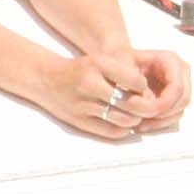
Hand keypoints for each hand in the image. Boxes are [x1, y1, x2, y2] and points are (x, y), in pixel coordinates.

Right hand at [33, 51, 161, 140]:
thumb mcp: (100, 61)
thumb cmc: (80, 70)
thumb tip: (147, 96)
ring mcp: (83, 104)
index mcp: (97, 64)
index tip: (143, 89)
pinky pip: (111, 131)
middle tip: (147, 107)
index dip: (144, 87)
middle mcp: (89, 83)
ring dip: (135, 119)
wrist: (46, 79)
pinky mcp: (79, 121)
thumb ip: (123, 73)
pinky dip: (123, 130)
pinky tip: (123, 123)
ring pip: (124, 119)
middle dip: (144, 108)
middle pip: (131, 103)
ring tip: (135, 115)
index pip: (134, 80)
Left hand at [104, 47, 189, 131]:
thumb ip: (137, 85)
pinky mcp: (174, 99)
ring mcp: (179, 86)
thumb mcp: (123, 69)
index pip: (177, 87)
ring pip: (179, 111)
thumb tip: (150, 103)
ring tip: (138, 124)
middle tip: (141, 120)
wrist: (115, 64)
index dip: (164, 103)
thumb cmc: (118, 62)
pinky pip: (173, 116)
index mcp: (170, 60)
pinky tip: (142, 124)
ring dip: (161, 121)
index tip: (146, 111)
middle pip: (182, 100)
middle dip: (163, 113)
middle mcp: (179, 72)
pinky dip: (159, 123)